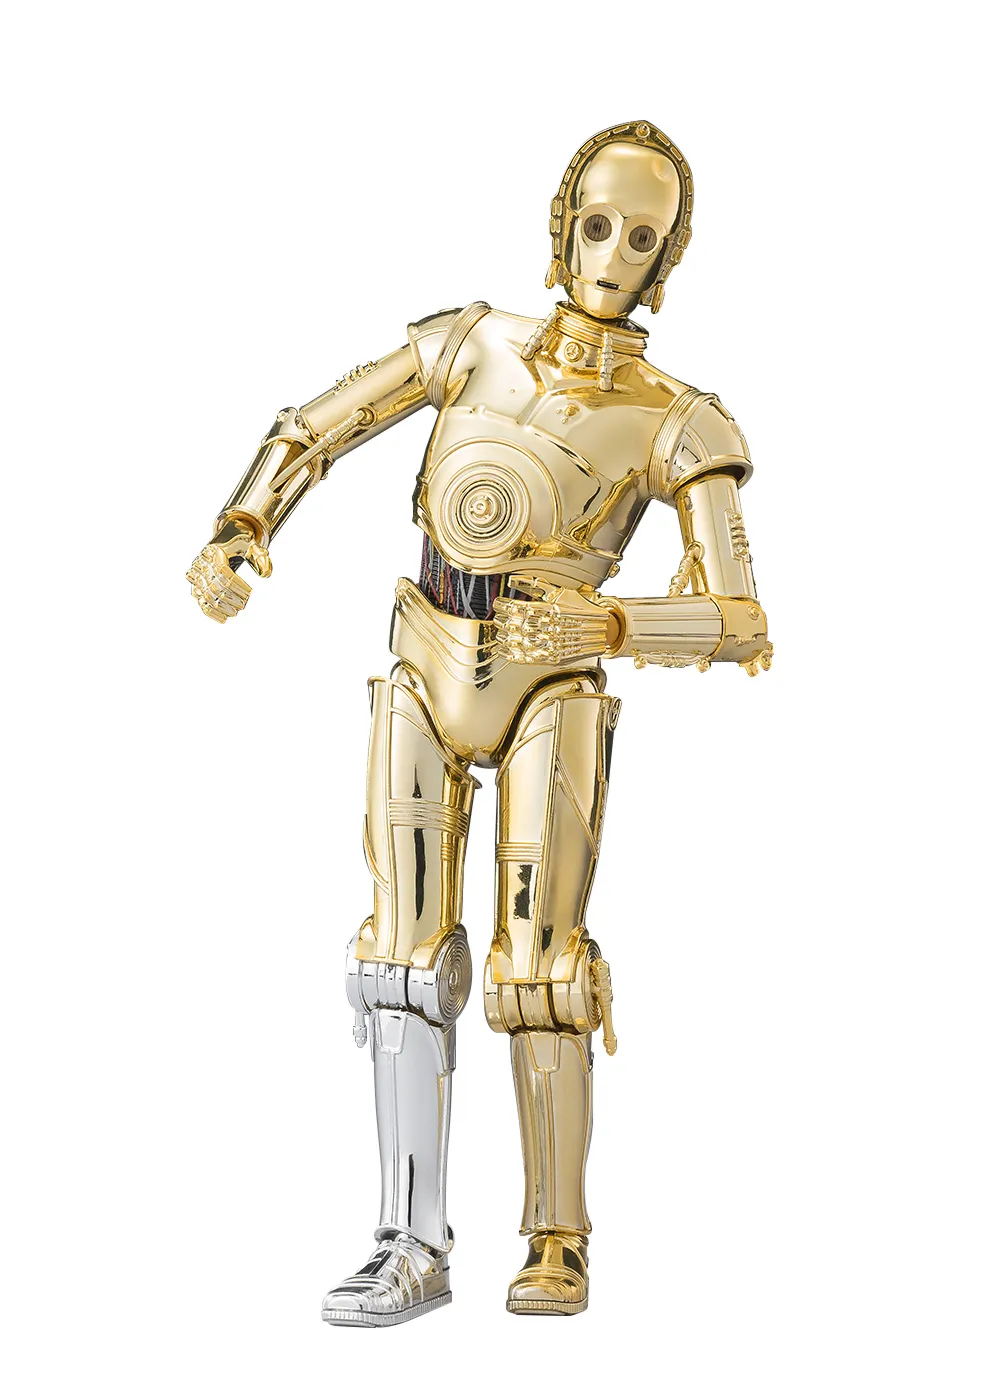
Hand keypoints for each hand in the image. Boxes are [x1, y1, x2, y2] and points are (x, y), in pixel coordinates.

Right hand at [186, 520, 271, 623]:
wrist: (223, 544)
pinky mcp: (195, 587)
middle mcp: (201, 563)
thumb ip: (261, 557)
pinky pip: (201, 602)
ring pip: (207, 596)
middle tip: (244, 604)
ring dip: (223, 607)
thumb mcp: (252, 546)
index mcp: (214, 551)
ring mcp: (196, 576)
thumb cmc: (239, 546)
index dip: (237, 585)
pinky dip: (211, 612)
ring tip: (236, 611)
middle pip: (215, 586)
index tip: (250, 592)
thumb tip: (266, 574)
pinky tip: (224, 618)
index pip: (223, 571)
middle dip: (231, 598)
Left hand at [493, 578, 615, 664]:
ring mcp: (551, 643)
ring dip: (506, 638)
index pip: (518, 607)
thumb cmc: (581, 609)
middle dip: (503, 621)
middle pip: (517, 624)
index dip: (504, 606)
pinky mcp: (552, 657)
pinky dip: (512, 655)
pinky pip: (528, 658)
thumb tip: (513, 580)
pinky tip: (504, 651)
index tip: (498, 603)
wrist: (601, 629)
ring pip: (519, 642)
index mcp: (550, 608)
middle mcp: (550, 626)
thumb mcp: (560, 592)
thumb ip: (536, 585)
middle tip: (498, 618)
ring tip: (501, 633)